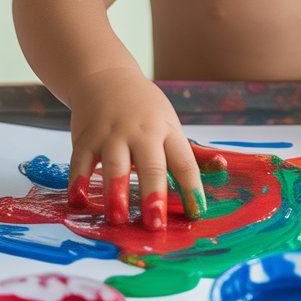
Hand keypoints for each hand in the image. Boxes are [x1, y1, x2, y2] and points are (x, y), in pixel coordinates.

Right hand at [67, 67, 225, 230]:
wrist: (105, 76)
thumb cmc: (144, 108)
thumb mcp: (171, 124)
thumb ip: (192, 152)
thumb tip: (223, 167)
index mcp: (167, 131)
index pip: (184, 162)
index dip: (191, 188)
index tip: (196, 213)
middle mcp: (141, 132)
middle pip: (151, 165)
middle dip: (153, 194)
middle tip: (155, 224)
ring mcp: (112, 134)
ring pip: (115, 164)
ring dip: (116, 192)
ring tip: (118, 218)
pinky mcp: (86, 137)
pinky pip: (81, 161)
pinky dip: (78, 181)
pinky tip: (77, 201)